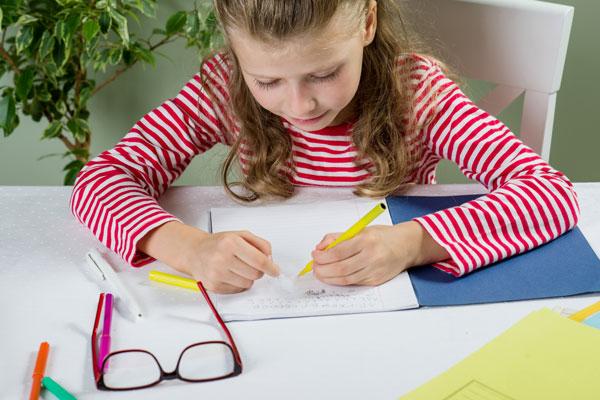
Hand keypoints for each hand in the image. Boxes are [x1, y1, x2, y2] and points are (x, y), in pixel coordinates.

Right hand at [182, 229, 279, 293]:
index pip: (259, 260)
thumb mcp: (241, 235)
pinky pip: (237, 290)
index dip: (271, 267)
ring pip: (248, 284)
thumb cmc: (219, 243)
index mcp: (230, 243)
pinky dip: (238, 284)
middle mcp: (222, 258)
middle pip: (255, 274)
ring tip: (238, 268)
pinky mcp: (214, 286)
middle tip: (251, 264)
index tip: (276, 271)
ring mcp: (216, 274)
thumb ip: (260, 244)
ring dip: (248, 278)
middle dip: (258, 271)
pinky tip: (230, 274)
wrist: (195, 252)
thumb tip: (270, 259)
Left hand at [311, 221, 448, 285]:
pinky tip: (333, 276)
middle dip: (322, 270)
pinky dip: (340, 281)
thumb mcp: (360, 230)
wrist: (406, 246)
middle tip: (314, 267)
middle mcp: (372, 256)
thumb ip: (338, 237)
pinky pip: (354, 283)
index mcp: (366, 240)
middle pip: (340, 268)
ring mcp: (375, 271)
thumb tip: (320, 248)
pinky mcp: (376, 281)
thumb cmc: (382, 236)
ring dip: (329, 278)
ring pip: (346, 279)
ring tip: (321, 273)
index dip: (322, 256)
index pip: (338, 252)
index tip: (315, 255)